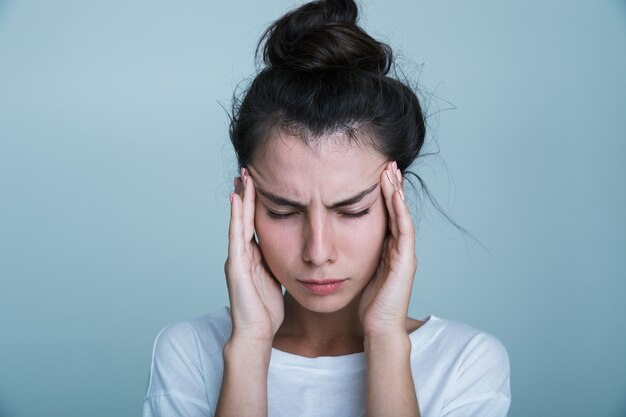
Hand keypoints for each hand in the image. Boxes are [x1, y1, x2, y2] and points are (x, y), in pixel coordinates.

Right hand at [224, 168, 283, 343]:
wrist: (256, 333)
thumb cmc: (266, 311)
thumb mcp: (277, 279)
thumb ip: (279, 263)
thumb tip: (294, 250)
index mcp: (253, 257)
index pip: (255, 223)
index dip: (256, 203)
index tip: (259, 182)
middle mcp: (242, 254)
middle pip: (244, 217)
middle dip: (246, 194)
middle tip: (248, 170)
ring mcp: (237, 258)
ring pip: (239, 221)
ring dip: (241, 198)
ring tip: (242, 176)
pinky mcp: (236, 265)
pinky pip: (236, 235)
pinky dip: (236, 216)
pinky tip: (236, 198)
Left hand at [358, 161, 417, 336]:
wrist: (378, 328)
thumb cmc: (368, 304)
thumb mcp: (359, 270)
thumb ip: (355, 253)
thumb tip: (337, 240)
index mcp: (388, 249)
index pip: (387, 214)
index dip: (384, 193)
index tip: (376, 172)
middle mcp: (400, 248)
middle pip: (397, 210)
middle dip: (392, 186)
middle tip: (387, 162)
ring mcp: (405, 254)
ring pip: (402, 215)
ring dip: (397, 192)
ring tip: (392, 171)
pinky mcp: (406, 262)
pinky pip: (404, 231)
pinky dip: (399, 212)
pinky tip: (394, 195)